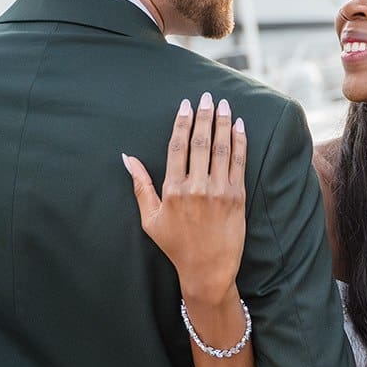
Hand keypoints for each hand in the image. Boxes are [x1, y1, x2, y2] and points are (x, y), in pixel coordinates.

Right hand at [122, 94, 246, 305]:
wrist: (208, 270)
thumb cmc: (176, 246)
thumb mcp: (151, 219)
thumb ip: (141, 186)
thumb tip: (126, 159)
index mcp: (173, 190)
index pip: (177, 146)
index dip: (182, 122)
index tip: (186, 105)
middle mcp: (196, 187)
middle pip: (200, 142)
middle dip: (205, 115)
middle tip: (208, 96)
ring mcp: (219, 191)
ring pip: (221, 148)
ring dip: (223, 122)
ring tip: (225, 105)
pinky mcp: (237, 197)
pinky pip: (239, 162)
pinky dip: (240, 142)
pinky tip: (240, 126)